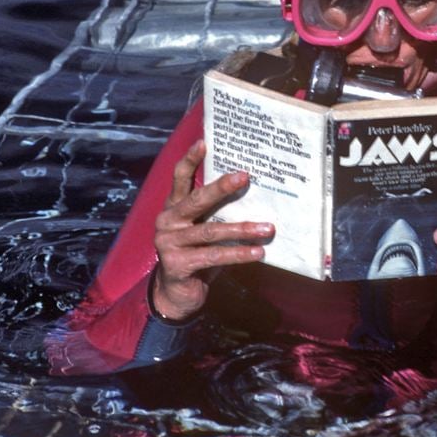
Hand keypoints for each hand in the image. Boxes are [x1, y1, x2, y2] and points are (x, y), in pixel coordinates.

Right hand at [152, 140, 272, 319]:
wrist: (177, 295)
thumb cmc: (197, 255)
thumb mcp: (203, 229)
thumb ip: (215, 213)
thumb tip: (251, 194)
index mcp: (174, 208)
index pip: (180, 178)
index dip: (190, 159)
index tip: (204, 142)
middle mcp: (168, 221)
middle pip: (197, 199)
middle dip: (221, 187)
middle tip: (245, 176)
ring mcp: (169, 243)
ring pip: (211, 231)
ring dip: (243, 229)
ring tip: (268, 228)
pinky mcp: (177, 264)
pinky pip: (214, 256)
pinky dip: (239, 254)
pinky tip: (258, 253)